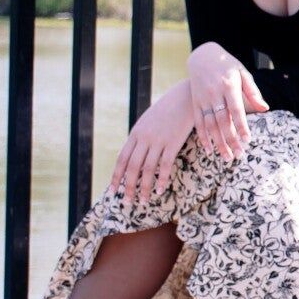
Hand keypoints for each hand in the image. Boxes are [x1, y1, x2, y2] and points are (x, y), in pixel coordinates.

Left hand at [109, 81, 195, 207]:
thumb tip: (136, 150)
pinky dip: (162, 179)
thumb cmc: (168, 108)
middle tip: (126, 202)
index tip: (113, 190)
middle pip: (132, 167)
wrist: (185, 96)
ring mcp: (158, 140)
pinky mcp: (173, 142)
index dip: (116, 176)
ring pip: (147, 169)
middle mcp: (144, 138)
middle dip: (128, 187)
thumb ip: (142, 135)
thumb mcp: (149, 120)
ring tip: (142, 201)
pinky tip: (160, 190)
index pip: (122, 158)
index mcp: (136, 133)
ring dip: (144, 187)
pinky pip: (165, 165)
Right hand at [186, 42, 269, 160]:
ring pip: (210, 125)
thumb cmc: (228, 66)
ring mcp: (203, 99)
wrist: (203, 56)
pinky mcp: (195, 102)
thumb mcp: (243, 73)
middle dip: (230, 139)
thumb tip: (265, 109)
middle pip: (222, 120)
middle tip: (238, 155)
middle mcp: (214, 93)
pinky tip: (209, 149)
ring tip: (226, 157)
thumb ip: (253, 92)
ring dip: (217, 142)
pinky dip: (203, 137)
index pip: (236, 109)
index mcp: (229, 85)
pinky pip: (198, 122)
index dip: (241, 125)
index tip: (247, 140)